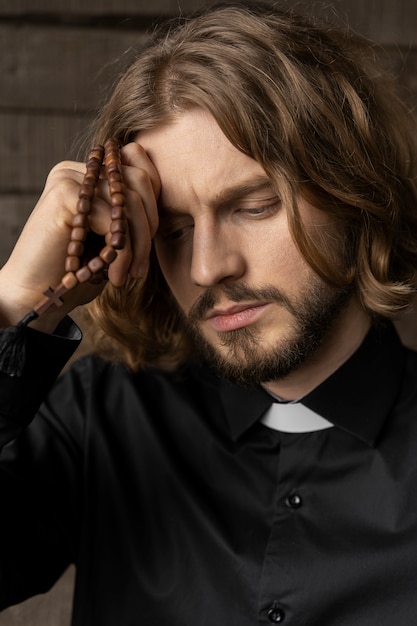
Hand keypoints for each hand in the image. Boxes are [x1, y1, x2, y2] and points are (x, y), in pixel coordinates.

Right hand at [0, 142, 159, 330]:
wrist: (35, 295)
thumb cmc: (77, 272)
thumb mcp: (112, 241)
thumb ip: (132, 218)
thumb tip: (164, 204)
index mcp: (90, 175)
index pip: (139, 170)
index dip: (154, 207)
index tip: (146, 248)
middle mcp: (78, 170)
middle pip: (140, 180)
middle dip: (150, 228)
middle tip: (139, 267)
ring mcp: (69, 178)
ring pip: (131, 200)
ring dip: (138, 245)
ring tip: (128, 275)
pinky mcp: (65, 195)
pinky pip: (114, 219)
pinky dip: (123, 252)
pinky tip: (113, 274)